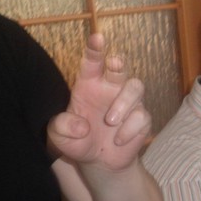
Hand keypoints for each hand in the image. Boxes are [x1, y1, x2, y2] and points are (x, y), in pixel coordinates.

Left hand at [47, 34, 151, 171]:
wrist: (99, 162)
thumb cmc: (78, 142)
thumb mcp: (59, 136)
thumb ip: (61, 127)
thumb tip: (82, 126)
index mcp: (89, 84)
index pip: (93, 61)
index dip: (95, 49)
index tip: (97, 38)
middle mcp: (111, 88)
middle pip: (119, 67)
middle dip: (118, 62)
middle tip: (114, 64)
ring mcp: (128, 102)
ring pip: (135, 86)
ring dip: (123, 103)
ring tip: (110, 121)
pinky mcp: (142, 118)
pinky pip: (141, 116)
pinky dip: (129, 129)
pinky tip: (118, 140)